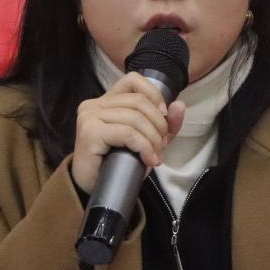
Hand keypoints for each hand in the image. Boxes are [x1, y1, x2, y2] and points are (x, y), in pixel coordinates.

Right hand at [72, 72, 185, 189]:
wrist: (94, 190)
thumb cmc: (118, 163)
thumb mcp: (149, 139)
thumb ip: (165, 123)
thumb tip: (179, 105)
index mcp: (106, 100)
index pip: (133, 80)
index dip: (154, 94)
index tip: (164, 116)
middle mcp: (94, 104)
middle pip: (139, 101)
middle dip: (158, 124)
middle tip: (161, 145)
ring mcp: (89, 117)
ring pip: (135, 118)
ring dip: (153, 139)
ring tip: (155, 156)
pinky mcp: (90, 132)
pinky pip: (127, 133)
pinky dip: (144, 147)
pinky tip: (148, 160)